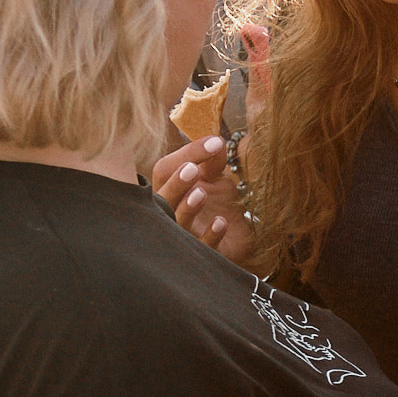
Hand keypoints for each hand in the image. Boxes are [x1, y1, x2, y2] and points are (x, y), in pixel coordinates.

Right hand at [152, 135, 254, 265]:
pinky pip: (200, 248)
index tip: (214, 142)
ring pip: (176, 224)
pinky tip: (221, 222)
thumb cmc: (216, 206)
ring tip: (201, 193)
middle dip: (176, 184)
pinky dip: (210, 235)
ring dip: (188, 208)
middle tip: (192, 169)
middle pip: (162, 199)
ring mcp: (183, 235)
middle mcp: (169, 213)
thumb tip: (216, 141)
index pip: (166, 169)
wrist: (235, 239)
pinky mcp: (201, 254)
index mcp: (169, 189)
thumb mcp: (215, 180)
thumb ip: (212, 163)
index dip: (187, 154)